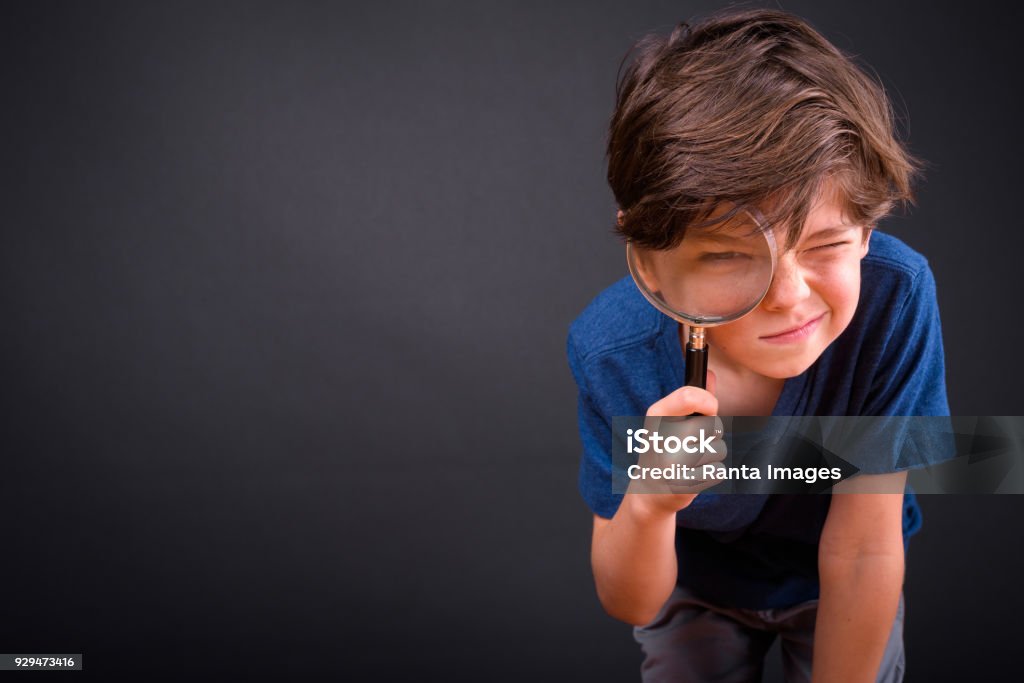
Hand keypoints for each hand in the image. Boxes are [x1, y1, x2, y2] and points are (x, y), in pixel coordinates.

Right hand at [627, 370, 726, 516]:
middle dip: (713, 434)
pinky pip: (718, 471)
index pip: (690, 395)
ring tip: (693, 460)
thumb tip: (710, 373)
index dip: (709, 401)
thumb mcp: (671, 420)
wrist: (649, 491)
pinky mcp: (683, 484)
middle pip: (713, 426)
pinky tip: (694, 475)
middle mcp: (661, 436)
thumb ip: (692, 398)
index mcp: (657, 415)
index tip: (710, 409)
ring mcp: (670, 462)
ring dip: (713, 455)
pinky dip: (712, 473)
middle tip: (696, 441)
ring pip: (719, 449)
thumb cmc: (666, 448)